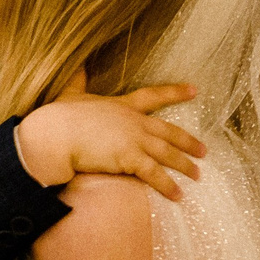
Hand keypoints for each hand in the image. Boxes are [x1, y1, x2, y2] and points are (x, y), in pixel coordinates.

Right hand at [15, 74, 205, 199]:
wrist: (55, 133)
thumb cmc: (59, 115)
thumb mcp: (70, 93)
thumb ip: (78, 80)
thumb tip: (78, 64)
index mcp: (122, 105)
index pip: (153, 96)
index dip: (175, 93)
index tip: (194, 90)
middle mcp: (134, 122)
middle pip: (168, 131)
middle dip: (188, 141)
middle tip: (204, 150)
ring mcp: (134, 140)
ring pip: (167, 153)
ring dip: (184, 165)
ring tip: (197, 175)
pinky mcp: (130, 158)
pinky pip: (155, 175)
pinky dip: (168, 186)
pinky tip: (178, 195)